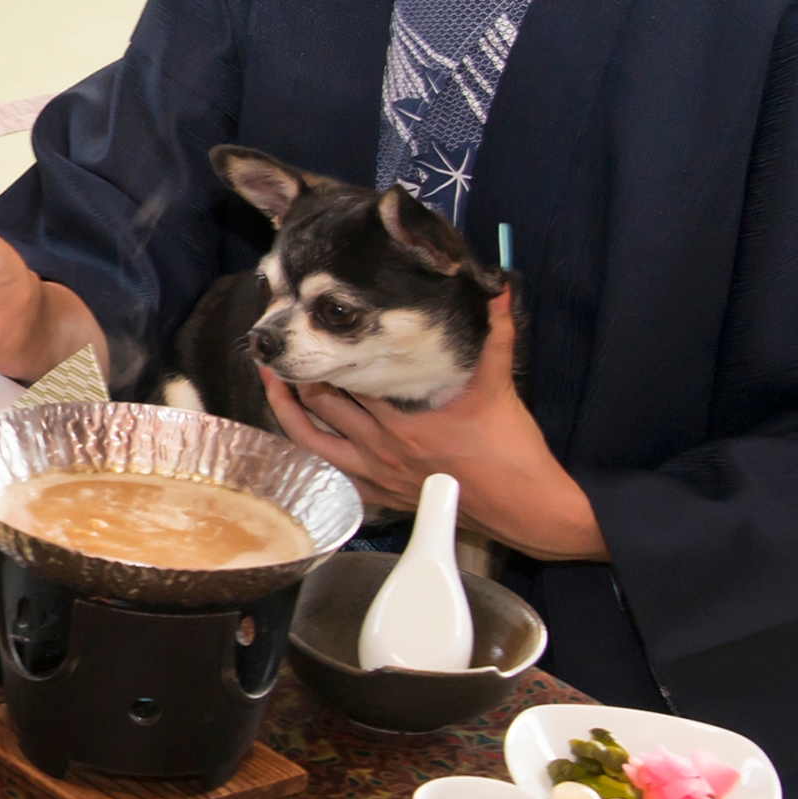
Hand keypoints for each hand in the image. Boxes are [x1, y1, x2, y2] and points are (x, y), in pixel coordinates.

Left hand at [260, 290, 607, 561]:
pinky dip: (307, 453)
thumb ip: (495, 335)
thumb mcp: (499, 385)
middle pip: (321, 401)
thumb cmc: (511, 450)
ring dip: (287, 408)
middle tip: (282, 346)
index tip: (307, 325)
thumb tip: (498, 290)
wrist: (525, 508)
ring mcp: (377, 472)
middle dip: (299, 372)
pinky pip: (328, 474)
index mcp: (405, 415)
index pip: (348, 375)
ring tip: (272, 380)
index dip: (324, 349)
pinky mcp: (381, 495)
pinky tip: (296, 433)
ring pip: (311, 438)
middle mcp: (382, 444)